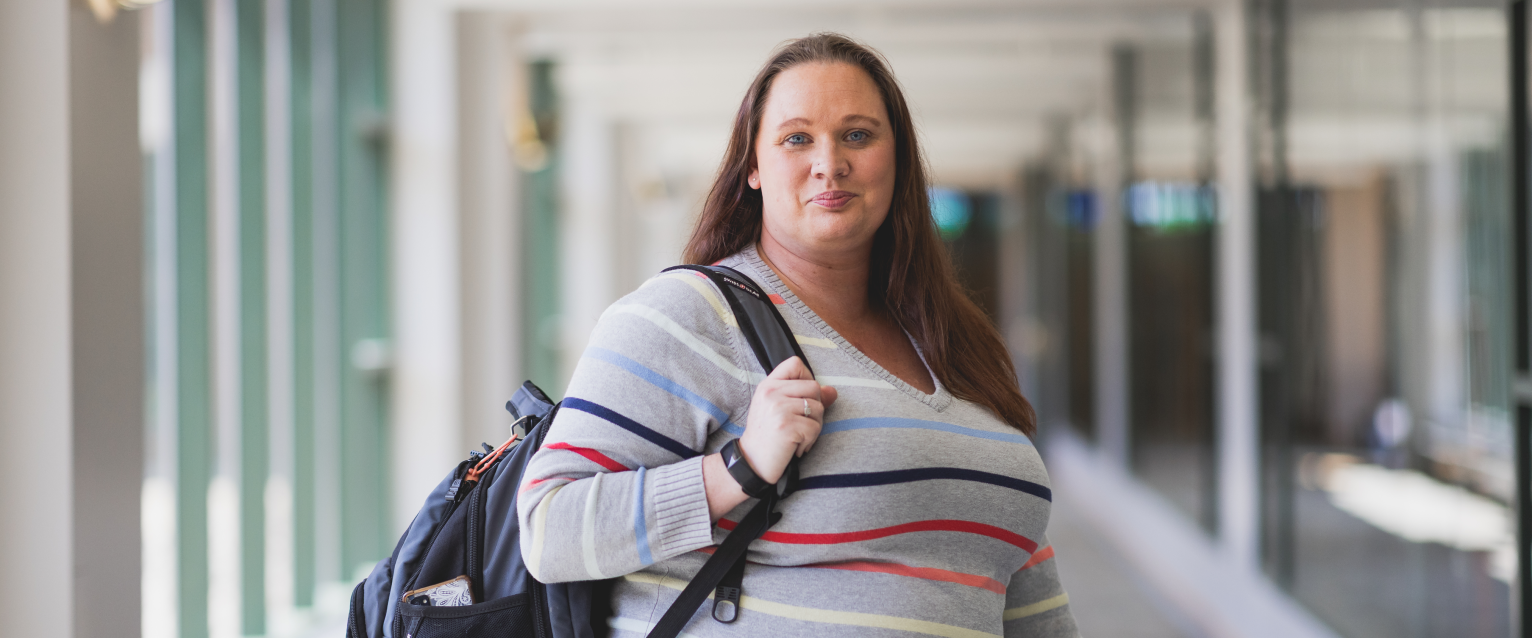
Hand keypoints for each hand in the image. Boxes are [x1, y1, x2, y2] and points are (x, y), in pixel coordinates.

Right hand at [737, 356, 838, 483]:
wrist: (752, 462)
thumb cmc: (767, 435)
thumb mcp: (780, 409)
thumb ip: (805, 396)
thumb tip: (833, 391)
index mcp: (768, 385)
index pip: (795, 364)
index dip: (807, 377)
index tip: (802, 397)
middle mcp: (771, 393)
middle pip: (814, 387)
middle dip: (815, 408)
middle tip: (800, 424)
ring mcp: (778, 409)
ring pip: (818, 408)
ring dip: (813, 427)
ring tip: (797, 436)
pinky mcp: (786, 426)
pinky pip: (815, 428)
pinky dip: (809, 442)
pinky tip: (795, 447)